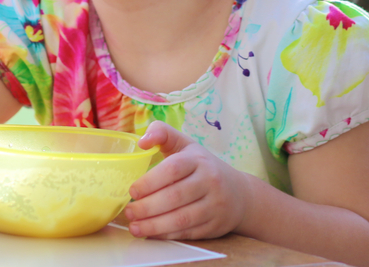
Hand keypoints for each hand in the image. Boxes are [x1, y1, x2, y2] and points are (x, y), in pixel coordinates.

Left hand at [125, 121, 250, 239]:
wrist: (239, 193)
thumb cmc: (202, 166)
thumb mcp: (185, 145)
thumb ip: (163, 134)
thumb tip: (142, 141)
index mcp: (198, 160)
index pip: (173, 169)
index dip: (150, 181)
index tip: (132, 191)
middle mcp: (209, 181)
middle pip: (175, 197)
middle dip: (148, 207)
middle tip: (129, 212)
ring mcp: (214, 205)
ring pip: (182, 218)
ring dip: (154, 225)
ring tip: (134, 226)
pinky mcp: (215, 225)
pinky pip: (189, 232)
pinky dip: (167, 234)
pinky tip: (151, 233)